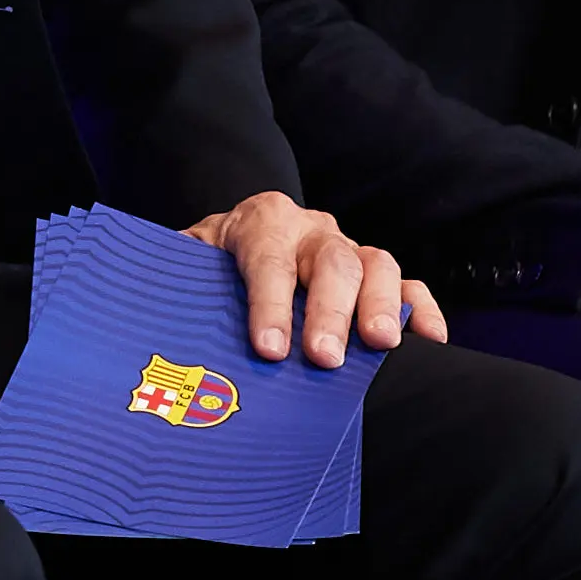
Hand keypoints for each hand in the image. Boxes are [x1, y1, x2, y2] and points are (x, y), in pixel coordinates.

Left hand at [186, 191, 445, 365]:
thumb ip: (174, 278)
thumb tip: (150, 314)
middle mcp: (310, 230)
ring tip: (380, 346)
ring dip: (380, 306)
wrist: (238, 238)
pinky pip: (409, 284)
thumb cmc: (212, 265)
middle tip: (324, 357)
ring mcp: (348, 250)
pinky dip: (422, 310)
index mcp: (261, 222)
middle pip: (329, 261)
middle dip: (328, 310)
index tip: (268, 349)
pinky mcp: (375, 275)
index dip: (269, 304)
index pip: (268, 260)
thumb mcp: (186, 262)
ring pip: (375, 264)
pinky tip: (430, 342)